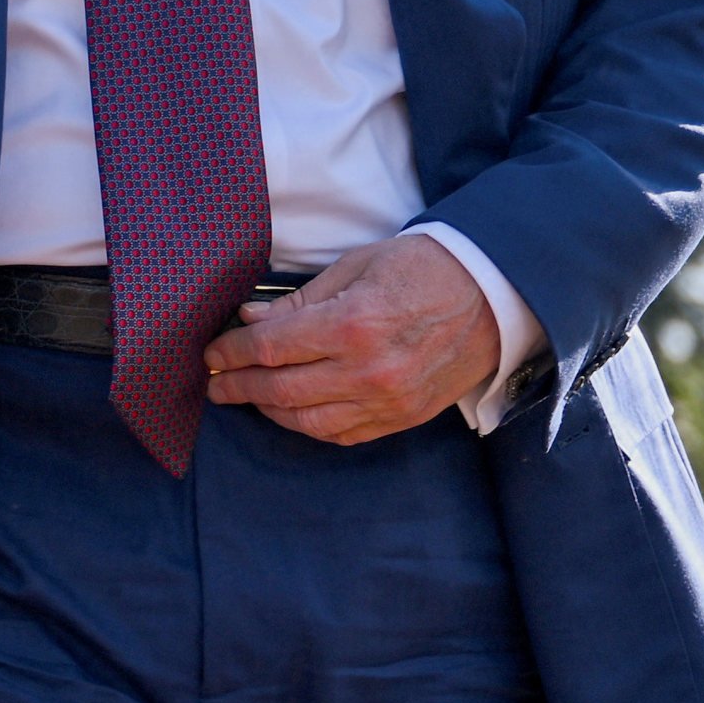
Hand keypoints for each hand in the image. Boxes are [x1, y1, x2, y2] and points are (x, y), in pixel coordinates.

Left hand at [203, 232, 496, 444]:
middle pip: (280, 390)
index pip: (269, 348)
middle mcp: (368, 370)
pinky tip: (289, 413)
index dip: (230, 353)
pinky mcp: (404, 418)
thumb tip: (249, 320)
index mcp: (352, 324)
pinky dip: (308, 426)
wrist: (492, 295)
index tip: (210, 354)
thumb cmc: (420, 269)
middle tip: (214, 384)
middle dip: (238, 387)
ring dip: (268, 410)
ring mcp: (388, 400)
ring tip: (247, 396)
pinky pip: (342, 434)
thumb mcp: (354, 268)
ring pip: (307, 420)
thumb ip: (299, 302)